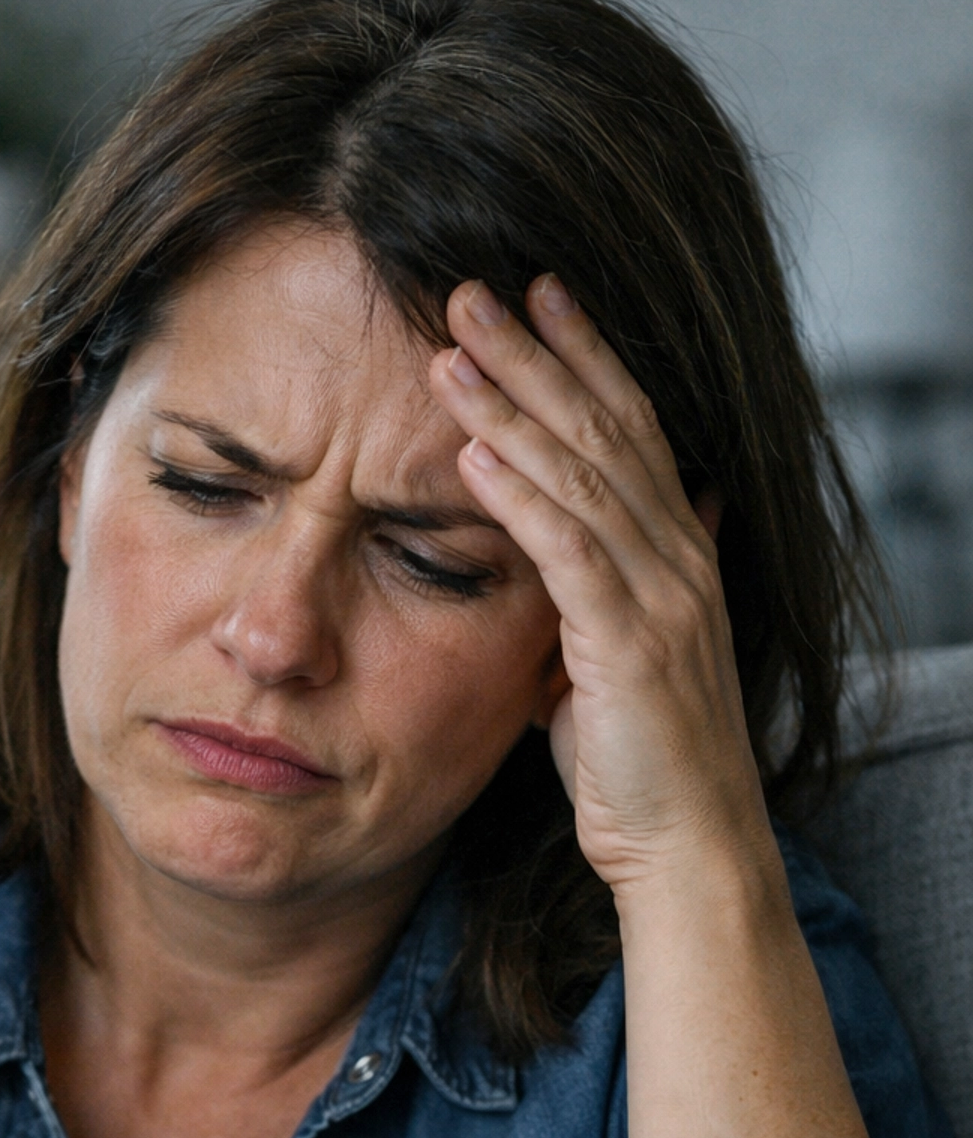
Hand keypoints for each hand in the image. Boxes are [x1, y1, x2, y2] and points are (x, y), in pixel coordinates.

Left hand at [428, 276, 773, 901]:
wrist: (687, 847)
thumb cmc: (640, 765)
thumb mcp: (618, 659)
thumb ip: (597, 597)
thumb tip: (573, 557)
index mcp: (676, 554)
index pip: (630, 429)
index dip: (585, 357)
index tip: (536, 297)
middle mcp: (677, 558)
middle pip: (603, 430)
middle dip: (537, 354)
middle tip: (472, 289)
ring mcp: (660, 596)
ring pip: (582, 475)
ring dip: (512, 407)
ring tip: (451, 350)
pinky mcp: (630, 643)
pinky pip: (568, 551)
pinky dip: (520, 496)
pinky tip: (472, 452)